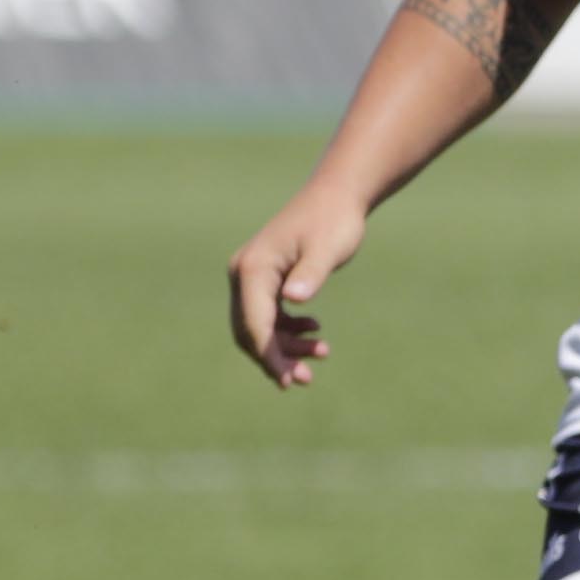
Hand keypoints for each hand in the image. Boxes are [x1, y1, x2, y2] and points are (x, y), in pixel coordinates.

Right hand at [225, 181, 369, 386]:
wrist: (336, 197)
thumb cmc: (333, 222)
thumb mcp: (326, 250)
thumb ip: (310, 274)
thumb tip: (291, 299)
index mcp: (253, 268)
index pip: (253, 323)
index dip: (268, 356)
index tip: (287, 381)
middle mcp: (243, 272)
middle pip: (249, 330)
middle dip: (275, 358)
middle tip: (305, 379)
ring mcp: (252, 276)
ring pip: (258, 325)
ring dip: (285, 346)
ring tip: (322, 354)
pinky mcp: (265, 278)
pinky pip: (267, 314)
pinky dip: (287, 329)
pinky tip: (314, 332)